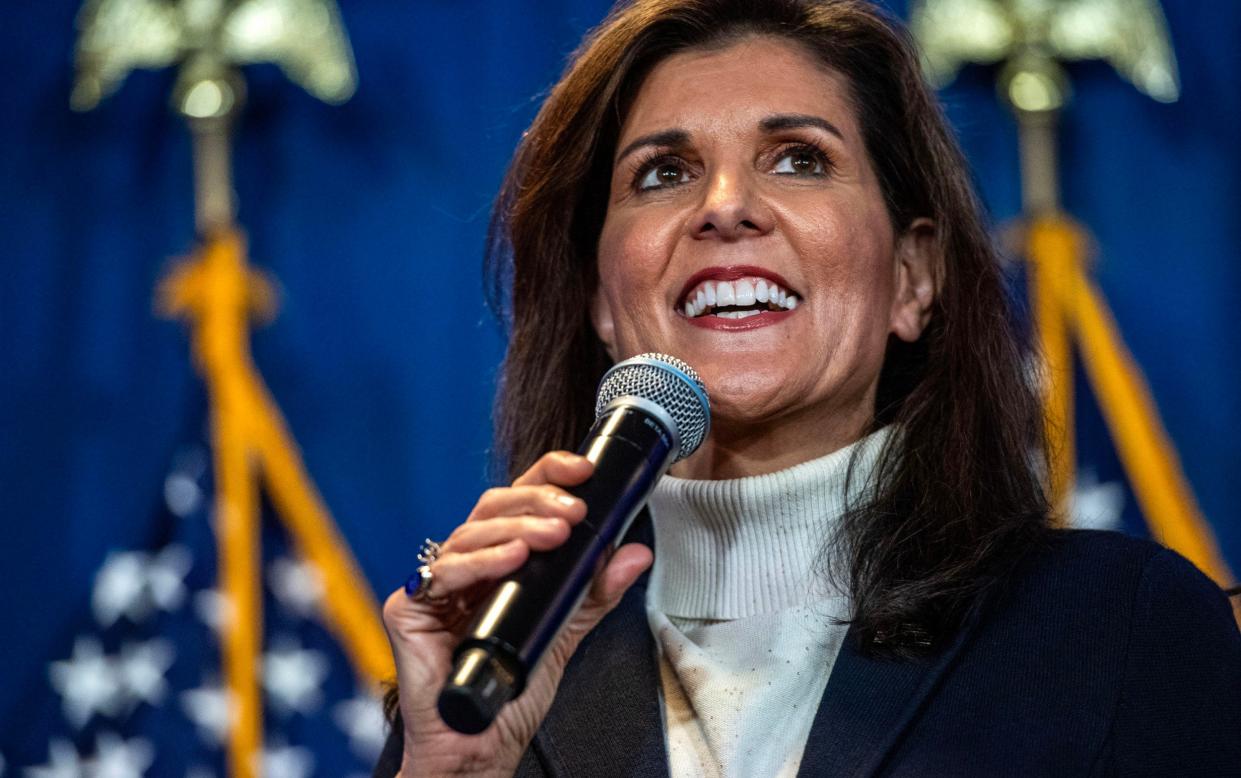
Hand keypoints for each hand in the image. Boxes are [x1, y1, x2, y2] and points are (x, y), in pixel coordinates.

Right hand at [381, 451, 653, 776]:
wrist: (479, 747)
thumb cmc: (510, 695)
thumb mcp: (565, 633)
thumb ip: (595, 593)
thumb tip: (634, 554)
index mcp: (496, 562)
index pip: (518, 502)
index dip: (546, 476)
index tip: (582, 472)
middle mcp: (464, 566)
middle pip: (492, 507)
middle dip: (536, 500)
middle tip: (573, 514)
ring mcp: (435, 586)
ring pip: (469, 532)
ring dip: (516, 526)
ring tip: (553, 535)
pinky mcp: (407, 609)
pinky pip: (441, 573)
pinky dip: (479, 562)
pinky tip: (511, 559)